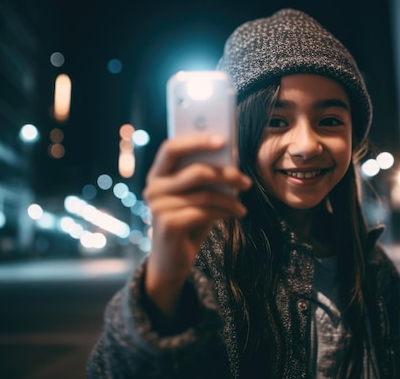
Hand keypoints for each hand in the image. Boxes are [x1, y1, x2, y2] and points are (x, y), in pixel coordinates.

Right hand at [142, 134, 251, 316]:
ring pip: (204, 195)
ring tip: (242, 205)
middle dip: (225, 174)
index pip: (172, 148)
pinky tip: (235, 214)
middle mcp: (153, 188)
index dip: (197, 141)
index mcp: (158, 174)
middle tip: (246, 181)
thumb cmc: (189, 221)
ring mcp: (158, 206)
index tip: (223, 139)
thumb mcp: (198, 196)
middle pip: (194, 171)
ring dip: (229, 199)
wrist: (172, 259)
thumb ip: (206, 178)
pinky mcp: (167, 224)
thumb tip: (231, 161)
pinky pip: (204, 212)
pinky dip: (224, 212)